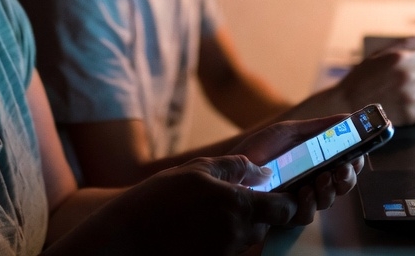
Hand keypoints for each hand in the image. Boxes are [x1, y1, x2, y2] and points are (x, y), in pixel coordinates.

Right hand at [66, 155, 297, 254]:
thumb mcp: (195, 171)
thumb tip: (264, 172)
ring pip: (247, 239)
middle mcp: (237, 234)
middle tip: (234, 200)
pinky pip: (229, 251)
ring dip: (238, 226)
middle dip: (258, 213)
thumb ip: (234, 168)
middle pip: (266, 226)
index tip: (283, 193)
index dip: (289, 201)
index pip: (284, 209)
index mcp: (238, 205)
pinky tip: (198, 229)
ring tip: (208, 213)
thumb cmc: (157, 200)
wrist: (125, 239)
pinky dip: (221, 240)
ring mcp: (226, 254)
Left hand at [231, 115, 362, 225]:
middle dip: (348, 178)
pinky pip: (306, 214)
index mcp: (317, 161)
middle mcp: (313, 181)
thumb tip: (348, 116)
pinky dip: (309, 204)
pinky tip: (304, 192)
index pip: (346, 164)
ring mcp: (301, 198)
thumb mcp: (289, 132)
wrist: (232, 166)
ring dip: (330, 190)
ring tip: (322, 178)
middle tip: (344, 169)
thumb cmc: (260, 150)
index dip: (356, 161)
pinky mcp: (287, 214)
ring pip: (329, 200)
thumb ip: (318, 127)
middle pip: (343, 185)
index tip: (358, 154)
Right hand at [337, 38, 414, 125]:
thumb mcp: (380, 54)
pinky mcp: (411, 115)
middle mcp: (408, 75)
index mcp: (401, 57)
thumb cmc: (363, 77)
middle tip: (412, 84)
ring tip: (412, 95)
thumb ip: (407, 44)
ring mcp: (410, 96)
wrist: (347, 104)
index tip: (409, 70)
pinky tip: (410, 106)